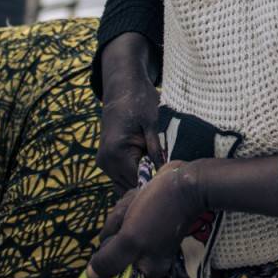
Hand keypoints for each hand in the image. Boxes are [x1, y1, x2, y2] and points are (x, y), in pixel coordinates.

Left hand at [88, 161, 204, 277]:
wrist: (185, 182)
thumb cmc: (158, 213)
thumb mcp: (130, 240)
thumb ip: (109, 261)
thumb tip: (91, 277)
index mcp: (147, 269)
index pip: (112, 267)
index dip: (110, 249)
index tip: (124, 235)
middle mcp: (147, 255)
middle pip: (112, 243)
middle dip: (117, 224)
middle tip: (134, 215)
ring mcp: (147, 236)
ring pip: (117, 224)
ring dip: (123, 210)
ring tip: (140, 202)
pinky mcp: (147, 217)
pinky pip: (125, 211)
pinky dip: (129, 202)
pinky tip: (141, 196)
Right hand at [97, 41, 161, 190]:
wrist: (122, 90)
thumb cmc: (140, 102)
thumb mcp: (153, 124)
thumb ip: (157, 150)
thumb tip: (165, 173)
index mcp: (117, 152)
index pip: (139, 181)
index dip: (157, 183)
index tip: (173, 178)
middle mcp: (106, 162)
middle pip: (132, 187)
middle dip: (151, 184)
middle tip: (171, 175)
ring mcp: (104, 164)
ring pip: (126, 186)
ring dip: (143, 182)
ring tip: (161, 171)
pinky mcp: (106, 162)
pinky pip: (121, 179)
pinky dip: (135, 177)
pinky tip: (151, 168)